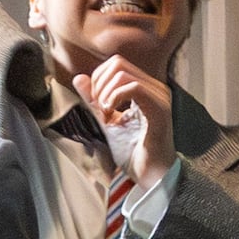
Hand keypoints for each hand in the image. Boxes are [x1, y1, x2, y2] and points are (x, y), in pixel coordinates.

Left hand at [80, 54, 176, 192]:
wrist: (149, 175)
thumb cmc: (132, 152)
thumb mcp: (106, 120)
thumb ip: (94, 99)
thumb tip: (79, 77)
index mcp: (145, 88)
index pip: (116, 63)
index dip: (98, 78)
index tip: (96, 104)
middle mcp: (155, 88)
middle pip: (117, 63)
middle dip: (99, 84)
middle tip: (100, 109)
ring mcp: (159, 96)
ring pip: (123, 73)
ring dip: (105, 94)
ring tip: (106, 115)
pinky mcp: (160, 108)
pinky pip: (134, 88)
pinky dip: (115, 98)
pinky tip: (112, 115)